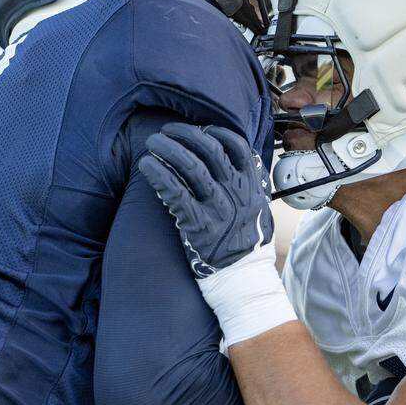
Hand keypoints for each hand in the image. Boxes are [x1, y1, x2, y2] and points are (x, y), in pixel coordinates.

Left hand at [138, 123, 273, 279]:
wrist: (242, 276)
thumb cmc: (248, 242)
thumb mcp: (259, 208)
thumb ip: (250, 185)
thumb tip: (240, 161)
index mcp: (251, 186)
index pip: (236, 146)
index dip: (215, 132)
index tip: (200, 129)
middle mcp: (235, 193)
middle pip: (209, 150)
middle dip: (185, 134)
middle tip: (167, 131)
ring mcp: (216, 208)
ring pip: (190, 166)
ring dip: (168, 149)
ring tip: (152, 142)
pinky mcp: (196, 224)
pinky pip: (174, 191)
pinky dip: (158, 174)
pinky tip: (146, 165)